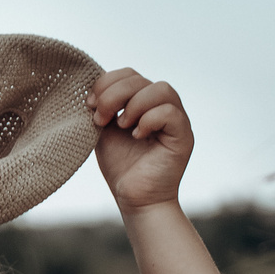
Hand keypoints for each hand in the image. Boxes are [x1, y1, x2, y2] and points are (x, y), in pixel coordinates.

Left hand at [89, 69, 192, 213]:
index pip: (128, 74)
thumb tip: (93, 86)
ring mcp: (175, 119)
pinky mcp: (184, 135)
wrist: (135, 199)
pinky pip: (170, 112)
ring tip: (122, 126)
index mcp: (142, 101)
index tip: (90, 105)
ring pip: (161, 89)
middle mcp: (161, 105)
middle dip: (114, 94)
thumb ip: (103, 107)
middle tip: (101, 118)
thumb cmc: (121, 166)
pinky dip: (149, 120)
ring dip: (134, 105)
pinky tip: (136, 136)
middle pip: (140, 79)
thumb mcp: (104, 131)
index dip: (107, 82)